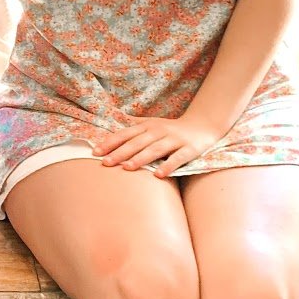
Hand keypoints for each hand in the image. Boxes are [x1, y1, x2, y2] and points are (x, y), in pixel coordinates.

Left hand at [93, 115, 223, 176]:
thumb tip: (109, 126)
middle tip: (106, 163)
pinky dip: (169, 166)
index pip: (126, 134)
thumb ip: (133, 126)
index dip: (111, 142)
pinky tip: (159, 175)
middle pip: (137, 142)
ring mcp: (175, 140)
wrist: (203, 126)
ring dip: (141, 158)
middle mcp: (160, 131)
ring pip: (155, 149)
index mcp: (148, 126)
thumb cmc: (171, 129)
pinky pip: (178, 158)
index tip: (96, 152)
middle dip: (121, 152)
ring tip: (127, 168)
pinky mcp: (190, 149)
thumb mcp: (152, 124)